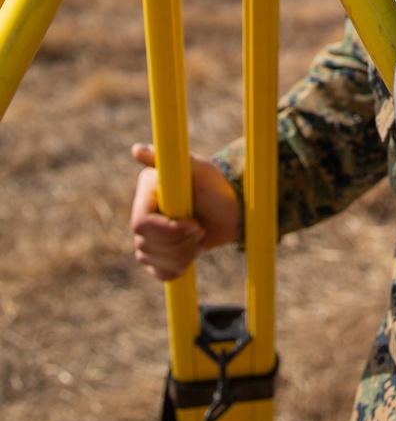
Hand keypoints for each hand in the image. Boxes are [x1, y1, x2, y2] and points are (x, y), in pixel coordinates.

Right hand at [130, 143, 240, 281]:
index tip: (194, 223)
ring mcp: (148, 235)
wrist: (233, 210)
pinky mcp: (159, 253)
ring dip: (182, 255)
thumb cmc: (218, 186)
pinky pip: (157, 271)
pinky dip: (175, 269)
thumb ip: (171, 158)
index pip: (141, 223)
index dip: (167, 230)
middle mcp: (143, 212)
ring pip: (150, 260)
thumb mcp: (200, 170)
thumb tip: (137, 149)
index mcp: (147, 192)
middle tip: (201, 230)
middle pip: (145, 245)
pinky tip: (191, 256)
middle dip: (179, 243)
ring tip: (200, 238)